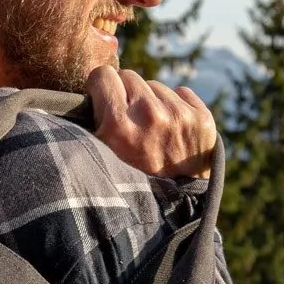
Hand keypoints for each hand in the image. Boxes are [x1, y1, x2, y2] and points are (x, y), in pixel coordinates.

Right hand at [85, 66, 215, 178]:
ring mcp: (179, 116)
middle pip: (129, 76)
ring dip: (149, 101)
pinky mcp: (201, 118)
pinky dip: (174, 106)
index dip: (100, 89)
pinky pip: (180, 91)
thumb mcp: (97, 157)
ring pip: (154, 85)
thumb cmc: (128, 183)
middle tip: (127, 121)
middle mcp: (150, 115)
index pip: (103, 75)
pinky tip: (171, 130)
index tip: (102, 103)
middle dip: (124, 94)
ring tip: (150, 131)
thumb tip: (82, 96)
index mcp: (119, 124)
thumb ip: (88, 124)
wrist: (174, 208)